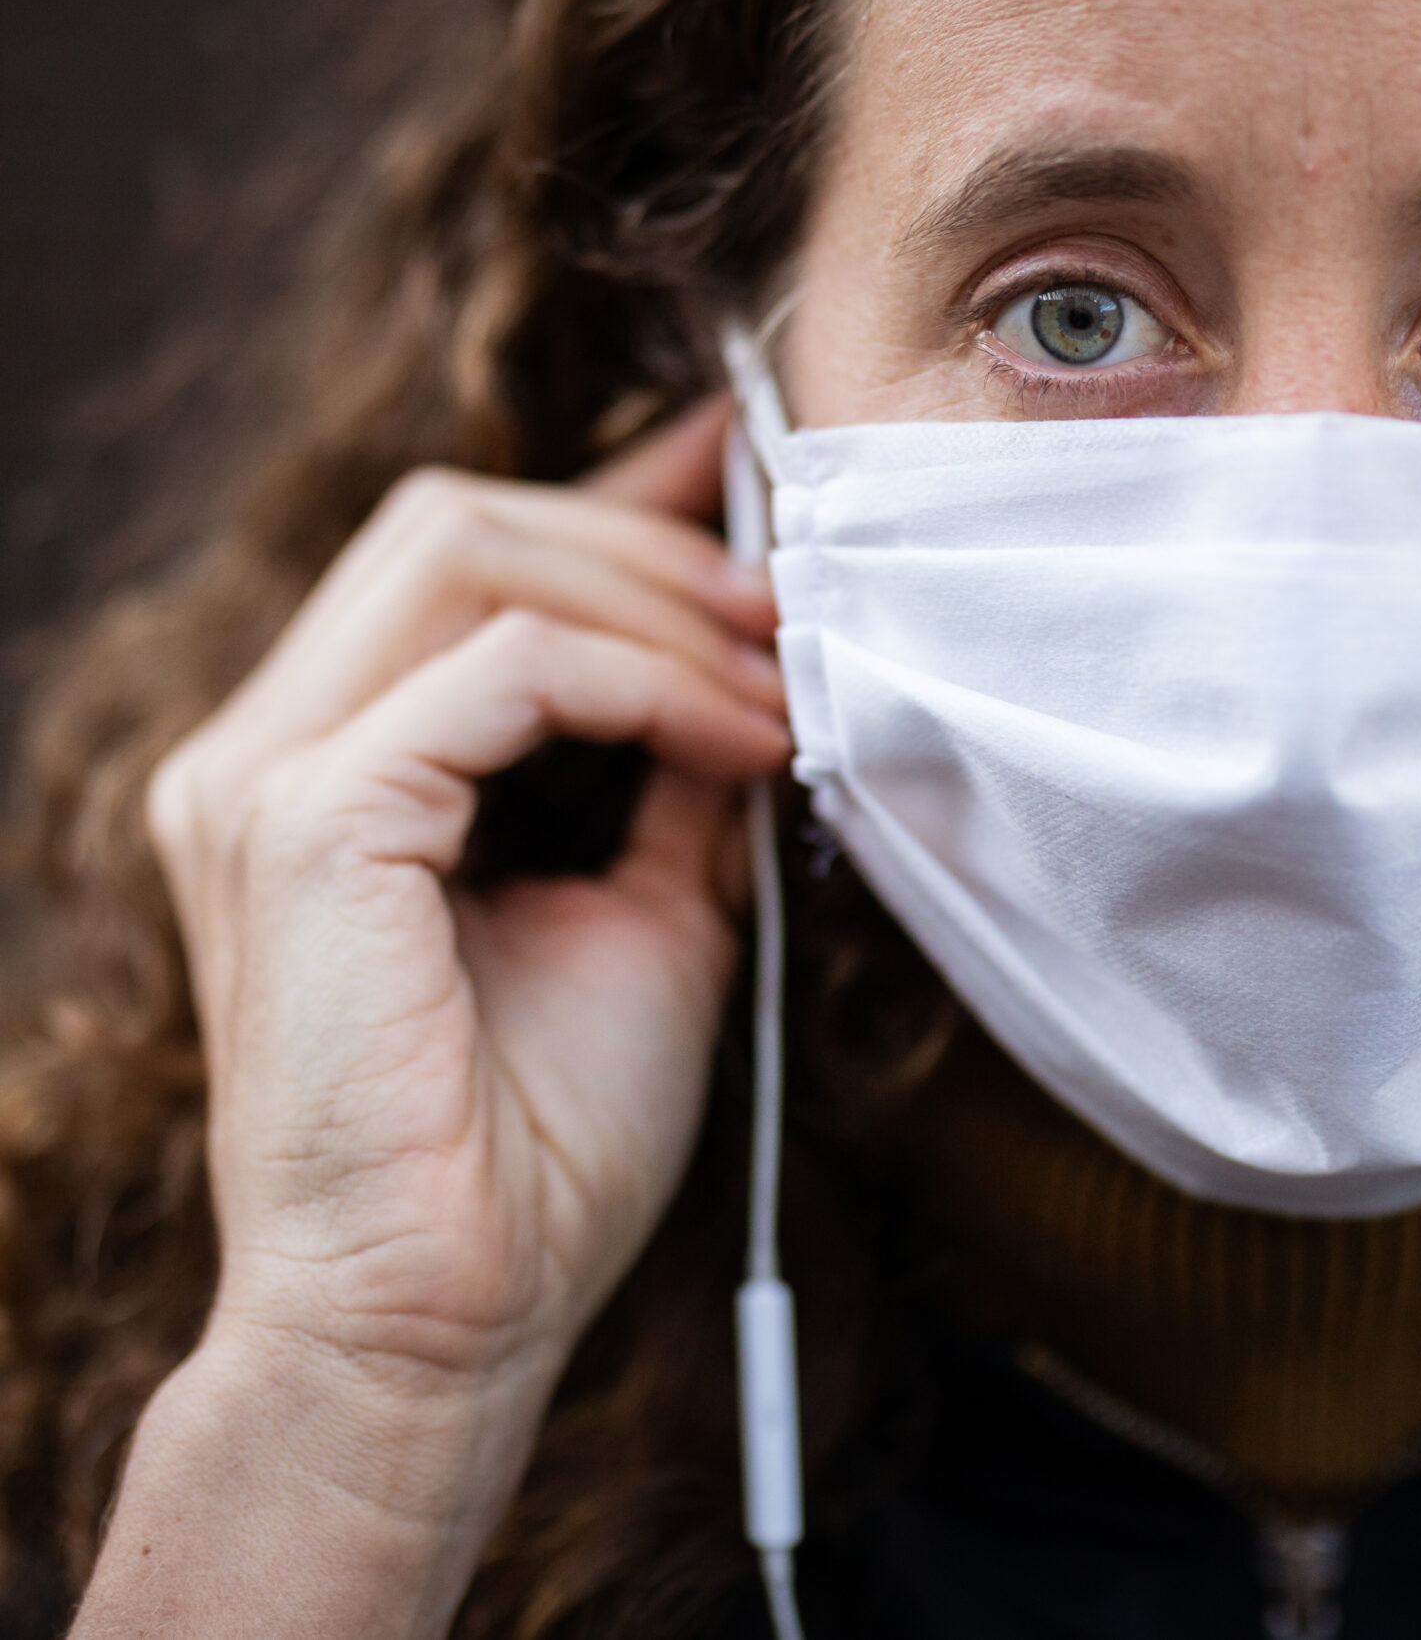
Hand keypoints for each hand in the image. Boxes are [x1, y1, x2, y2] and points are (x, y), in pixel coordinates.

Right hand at [144, 399, 785, 1408]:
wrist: (451, 1321)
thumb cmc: (539, 1151)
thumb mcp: (647, 916)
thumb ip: (673, 780)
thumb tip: (755, 666)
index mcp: (334, 768)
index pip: (462, 558)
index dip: (612, 493)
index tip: (743, 465)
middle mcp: (270, 748)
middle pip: (461, 520)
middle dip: (649, 538)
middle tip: (790, 599)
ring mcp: (265, 774)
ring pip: (470, 554)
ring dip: (656, 599)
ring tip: (780, 672)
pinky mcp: (305, 818)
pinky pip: (499, 669)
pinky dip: (641, 681)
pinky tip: (737, 740)